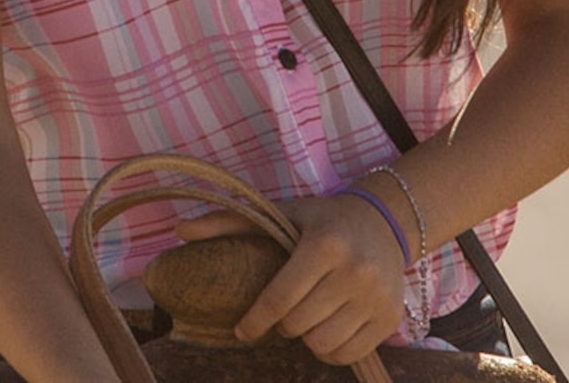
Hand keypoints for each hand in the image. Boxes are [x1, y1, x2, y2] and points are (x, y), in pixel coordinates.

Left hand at [178, 193, 406, 366]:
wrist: (384, 222)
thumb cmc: (321, 220)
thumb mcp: (279, 213)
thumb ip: (229, 222)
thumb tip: (179, 231)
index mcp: (324, 244)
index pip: (279, 298)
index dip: (254, 321)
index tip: (241, 330)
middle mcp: (355, 271)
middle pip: (299, 325)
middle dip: (282, 324)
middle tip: (282, 313)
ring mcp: (376, 297)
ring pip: (323, 344)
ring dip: (306, 338)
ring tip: (305, 318)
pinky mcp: (389, 318)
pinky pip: (348, 354)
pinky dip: (330, 350)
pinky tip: (325, 329)